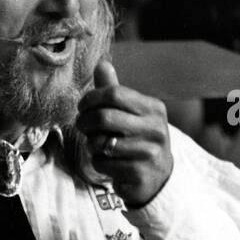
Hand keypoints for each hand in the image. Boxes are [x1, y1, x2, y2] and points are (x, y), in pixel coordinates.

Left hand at [77, 59, 173, 206]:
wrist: (158, 177)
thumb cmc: (138, 139)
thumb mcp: (131, 113)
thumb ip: (114, 90)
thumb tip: (101, 63)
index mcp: (154, 108)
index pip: (114, 94)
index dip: (91, 99)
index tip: (82, 106)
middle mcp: (155, 129)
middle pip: (104, 117)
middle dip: (85, 122)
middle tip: (82, 126)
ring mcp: (149, 153)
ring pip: (101, 143)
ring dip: (91, 144)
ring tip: (98, 145)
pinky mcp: (139, 174)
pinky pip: (103, 164)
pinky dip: (98, 163)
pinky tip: (108, 163)